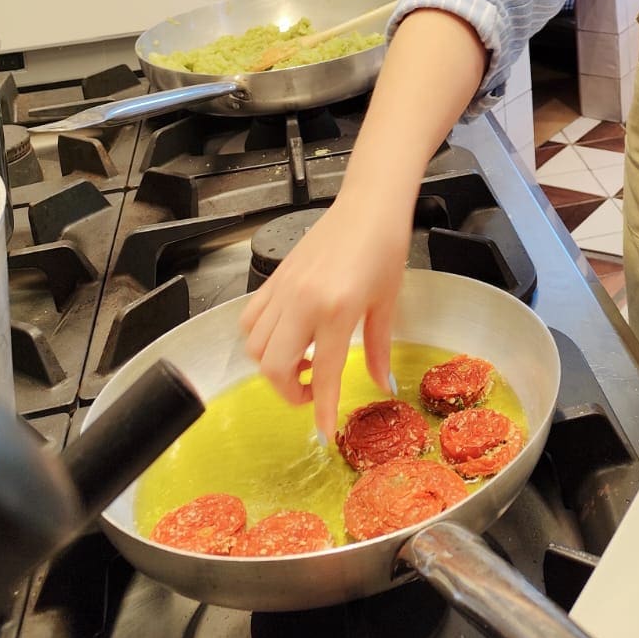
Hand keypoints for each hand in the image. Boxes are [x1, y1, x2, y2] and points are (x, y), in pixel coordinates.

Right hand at [240, 188, 410, 441]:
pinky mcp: (274, 277)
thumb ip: (379, 349)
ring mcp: (284, 288)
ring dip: (275, 366)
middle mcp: (303, 301)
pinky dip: (261, 339)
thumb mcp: (387, 302)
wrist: (370, 203)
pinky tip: (288, 336)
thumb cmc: (385, 246)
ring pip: (256, 347)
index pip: (325, 374)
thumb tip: (381, 385)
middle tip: (314, 389)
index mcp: (337, 309)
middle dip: (290, 391)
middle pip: (273, 368)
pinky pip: (251, 319)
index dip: (322, 411)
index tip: (323, 434)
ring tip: (305, 360)